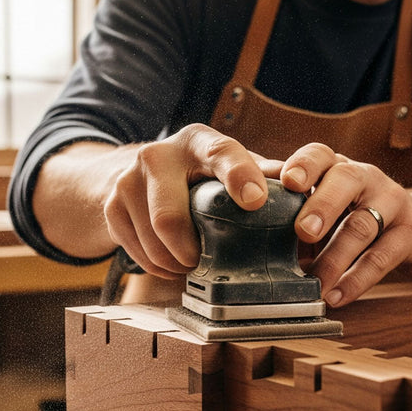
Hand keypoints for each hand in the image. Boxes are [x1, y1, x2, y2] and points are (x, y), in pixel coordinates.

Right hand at [102, 123, 279, 278]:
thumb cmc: (201, 174)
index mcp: (199, 142)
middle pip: (171, 217)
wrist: (138, 173)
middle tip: (208, 262)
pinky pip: (139, 253)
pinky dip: (160, 267)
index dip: (239, 176)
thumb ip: (263, 174)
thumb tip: (301, 186)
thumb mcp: (230, 166)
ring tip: (193, 264)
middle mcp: (158, 154)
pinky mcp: (110, 205)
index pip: (221, 154)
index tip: (255, 200)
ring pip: (154, 241)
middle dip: (192, 251)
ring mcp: (128, 180)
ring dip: (178, 264)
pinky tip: (173, 262)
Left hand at [278, 144, 411, 307]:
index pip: (320, 155)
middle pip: (346, 180)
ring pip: (363, 224)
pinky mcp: (411, 232)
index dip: (305, 165)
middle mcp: (366, 178)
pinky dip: (358, 280)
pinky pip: (383, 256)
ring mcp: (392, 202)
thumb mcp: (324, 207)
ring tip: (315, 284)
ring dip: (336, 257)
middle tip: (302, 232)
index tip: (288, 182)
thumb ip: (290, 213)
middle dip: (322, 205)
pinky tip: (338, 296)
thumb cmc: (353, 216)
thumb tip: (236, 233)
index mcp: (336, 168)